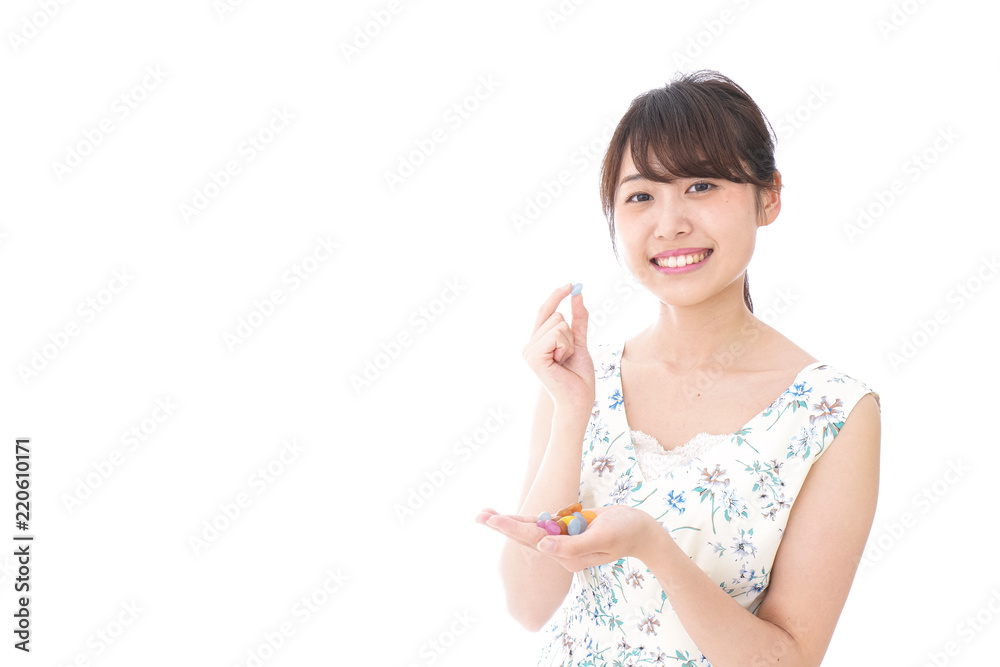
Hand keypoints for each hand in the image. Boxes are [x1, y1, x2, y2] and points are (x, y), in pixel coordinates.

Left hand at [476, 505, 663, 571]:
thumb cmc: (626, 532)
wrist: (642, 531)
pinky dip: (523, 519)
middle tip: (478, 516)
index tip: (493, 520)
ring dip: (507, 522)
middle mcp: (561, 550)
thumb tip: (542, 546)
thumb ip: (572, 546)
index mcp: (567, 555)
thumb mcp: (602, 538)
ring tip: (483, 515)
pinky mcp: (567, 530)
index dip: (512, 528)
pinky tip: (506, 517)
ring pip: (529, 529)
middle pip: (525, 536)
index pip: (534, 540)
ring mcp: (563, 540)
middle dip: (501, 525)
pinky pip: (541, 524)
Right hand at [521, 284, 594, 414]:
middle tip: (568, 355)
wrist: (579, 399)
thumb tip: (577, 294)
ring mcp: (528, 351)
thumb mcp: (579, 341)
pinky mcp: (533, 357)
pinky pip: (556, 334)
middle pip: (555, 315)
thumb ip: (578, 319)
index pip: (545, 311)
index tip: (571, 283)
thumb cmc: (578, 375)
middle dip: (570, 334)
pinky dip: (566, 347)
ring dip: (569, 342)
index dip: (557, 295)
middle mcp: (529, 345)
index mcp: (537, 341)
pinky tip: (561, 363)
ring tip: (564, 361)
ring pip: (558, 324)